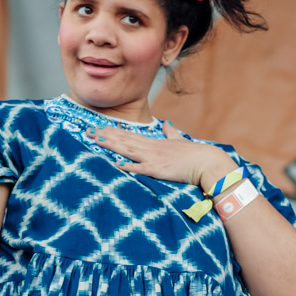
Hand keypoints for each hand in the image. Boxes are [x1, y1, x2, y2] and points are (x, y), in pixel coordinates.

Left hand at [86, 121, 236, 189]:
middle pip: (124, 140)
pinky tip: (117, 163)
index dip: (113, 131)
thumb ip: (171, 133)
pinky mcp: (159, 171)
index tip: (100, 127)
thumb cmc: (195, 154)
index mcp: (155, 142)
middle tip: (88, 130)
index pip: (130, 135)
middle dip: (106, 135)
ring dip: (111, 145)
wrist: (207, 162)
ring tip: (96, 140)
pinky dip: (128, 166)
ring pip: (128, 150)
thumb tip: (168, 124)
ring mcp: (154, 159)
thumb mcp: (180, 140)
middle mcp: (151, 148)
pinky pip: (141, 168)